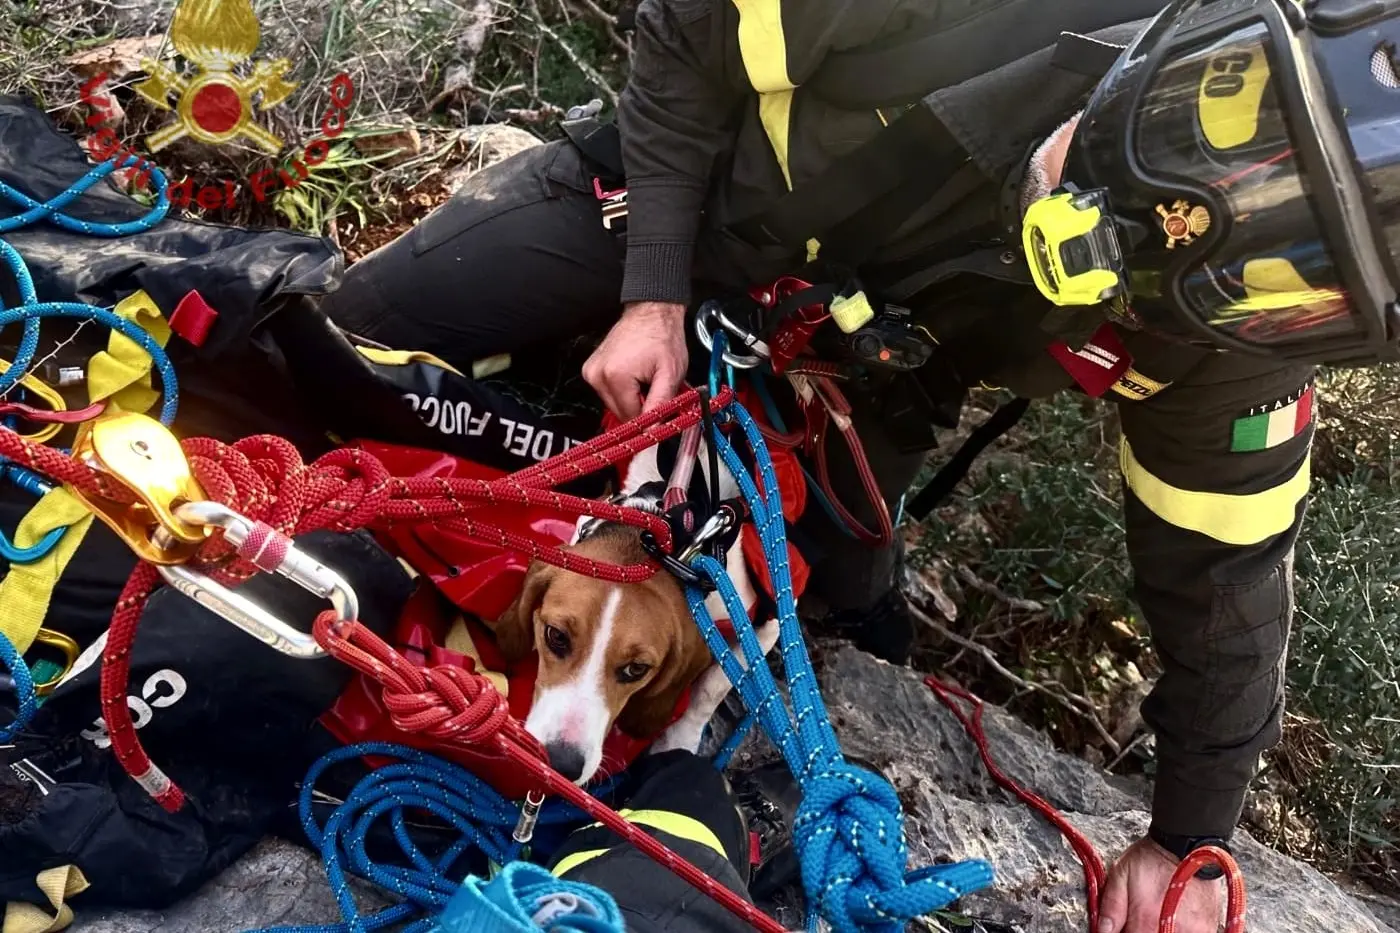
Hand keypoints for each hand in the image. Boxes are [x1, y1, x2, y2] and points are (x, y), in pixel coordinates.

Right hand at [582, 301, 688, 420]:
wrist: (651, 312)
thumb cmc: (662, 335)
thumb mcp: (670, 373)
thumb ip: (661, 404)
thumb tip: (652, 430)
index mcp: (615, 377)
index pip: (630, 418)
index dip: (649, 418)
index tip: (660, 411)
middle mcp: (597, 375)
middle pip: (620, 413)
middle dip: (640, 407)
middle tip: (655, 389)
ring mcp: (592, 372)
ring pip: (615, 405)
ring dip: (632, 399)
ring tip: (645, 379)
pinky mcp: (591, 370)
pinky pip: (609, 393)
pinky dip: (624, 390)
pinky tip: (635, 375)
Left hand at [1099, 837, 1220, 932]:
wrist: (1185, 844)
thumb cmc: (1151, 858)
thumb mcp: (1120, 875)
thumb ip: (1111, 907)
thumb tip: (1104, 930)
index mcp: (1145, 923)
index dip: (1124, 932)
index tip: (1125, 925)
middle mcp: (1170, 931)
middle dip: (1142, 931)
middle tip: (1141, 917)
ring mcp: (1193, 932)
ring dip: (1160, 930)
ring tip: (1157, 914)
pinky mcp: (1208, 928)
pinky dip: (1178, 929)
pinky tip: (1174, 917)